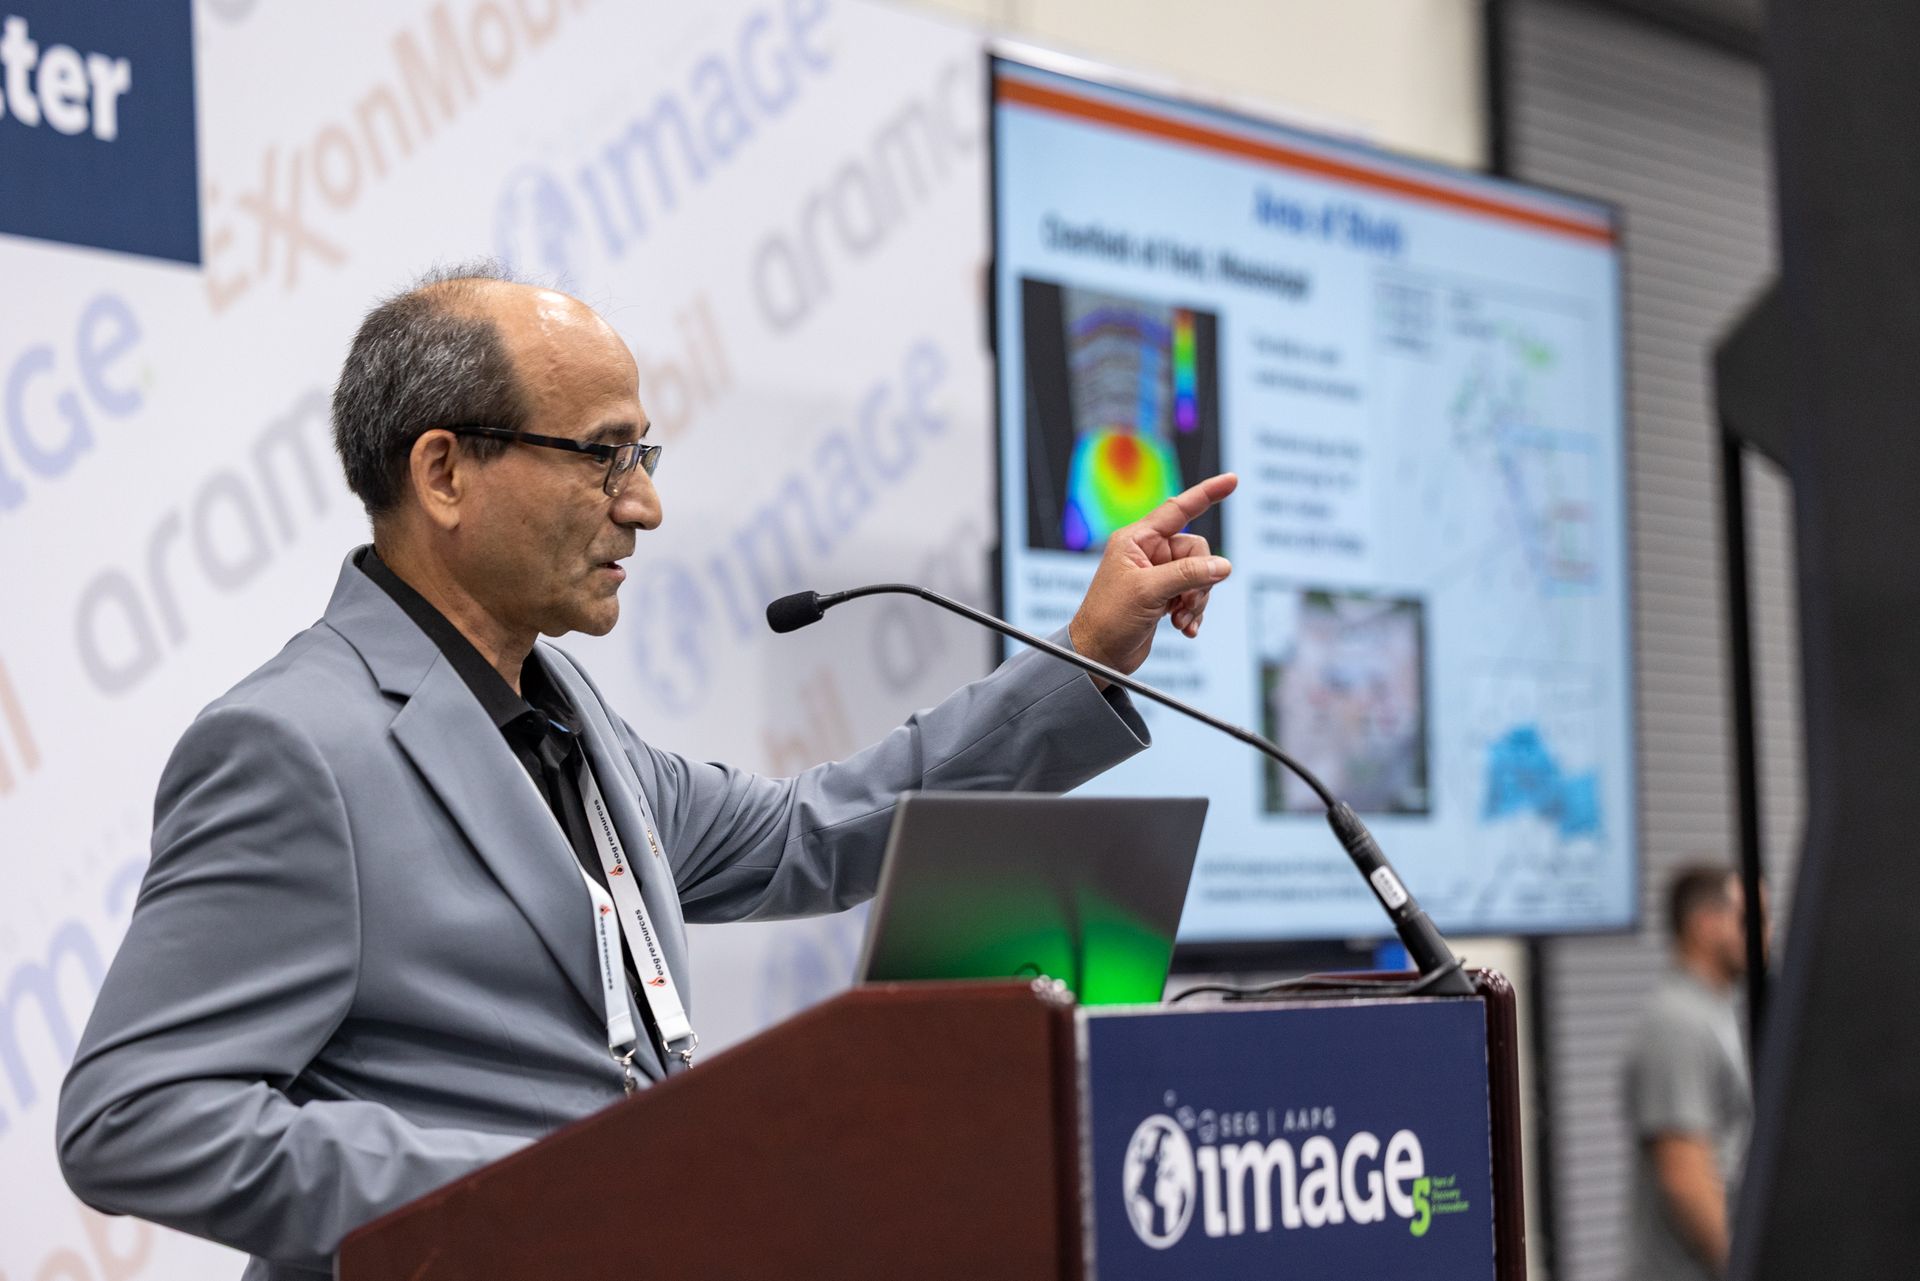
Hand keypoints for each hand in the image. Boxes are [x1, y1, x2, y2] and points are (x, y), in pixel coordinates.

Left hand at [1068, 473, 1236, 684]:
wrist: (1097, 655)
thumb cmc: (1108, 619)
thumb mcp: (1148, 592)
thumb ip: (1188, 575)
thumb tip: (1223, 566)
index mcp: (1137, 540)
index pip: (1178, 509)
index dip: (1206, 494)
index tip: (1232, 480)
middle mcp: (1148, 553)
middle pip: (1197, 552)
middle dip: (1199, 579)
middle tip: (1186, 602)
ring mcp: (1157, 576)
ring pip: (1200, 576)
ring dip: (1197, 600)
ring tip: (1182, 620)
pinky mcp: (1164, 597)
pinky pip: (1194, 595)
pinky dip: (1194, 612)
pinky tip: (1186, 628)